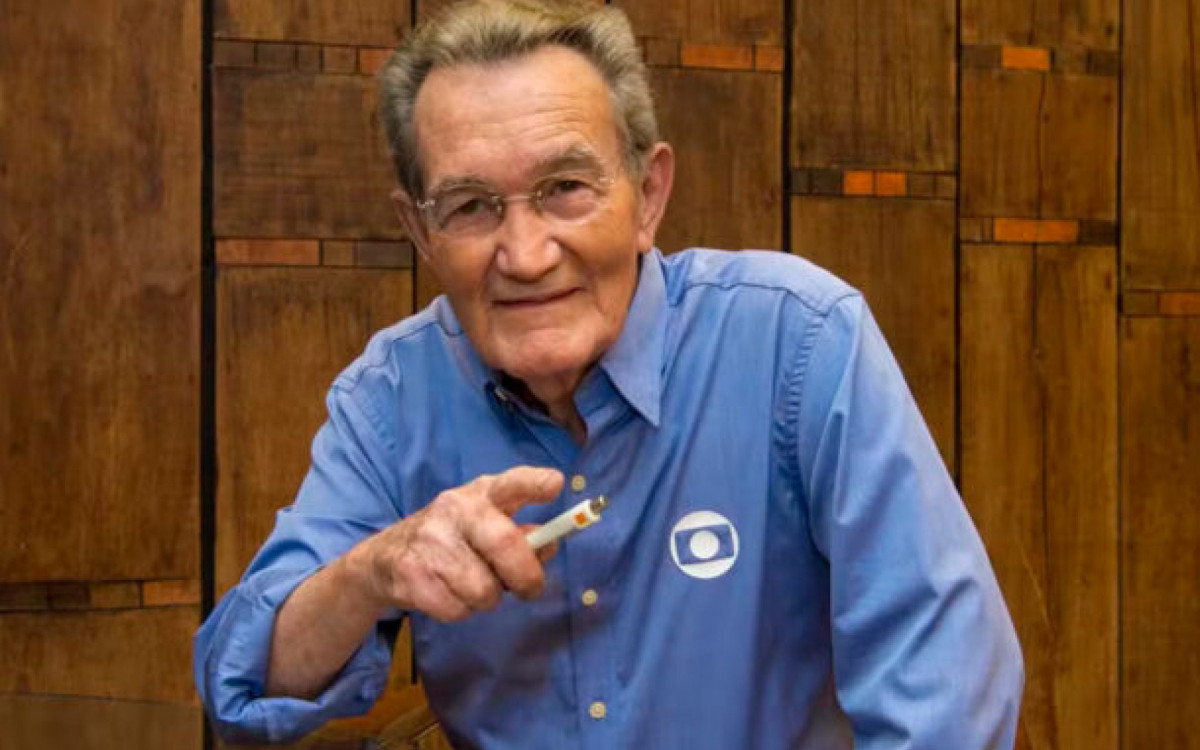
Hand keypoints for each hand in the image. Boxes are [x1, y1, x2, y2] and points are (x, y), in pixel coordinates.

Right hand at [347, 466, 563, 621]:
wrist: (387, 556)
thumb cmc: (455, 539)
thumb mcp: (487, 525)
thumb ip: (522, 534)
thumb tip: (548, 546)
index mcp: (480, 494)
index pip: (510, 483)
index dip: (533, 483)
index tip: (555, 484)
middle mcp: (455, 509)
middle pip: (505, 544)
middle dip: (526, 576)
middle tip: (529, 589)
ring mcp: (430, 540)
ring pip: (483, 590)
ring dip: (487, 598)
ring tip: (473, 585)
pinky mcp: (411, 573)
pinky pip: (458, 610)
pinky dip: (461, 610)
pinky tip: (449, 593)